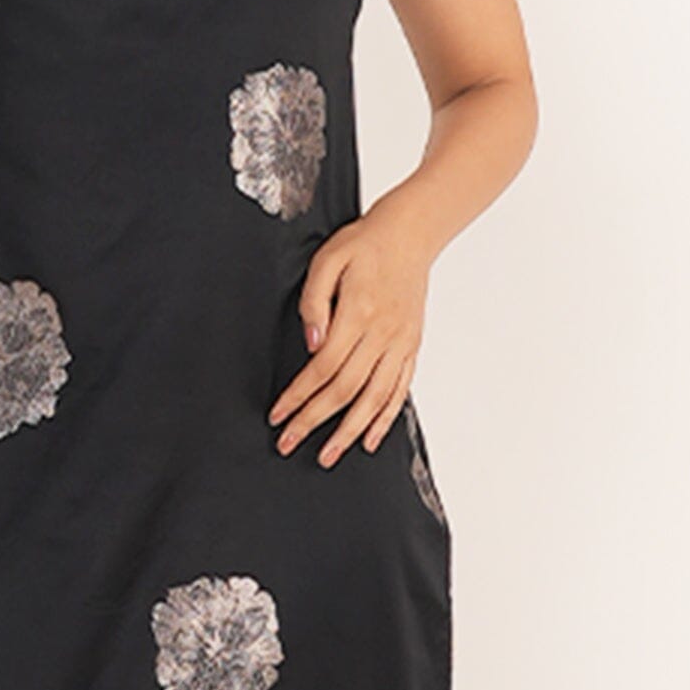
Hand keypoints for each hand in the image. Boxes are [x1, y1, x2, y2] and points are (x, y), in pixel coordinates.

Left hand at [272, 208, 428, 462]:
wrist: (410, 234)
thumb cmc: (364, 243)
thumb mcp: (327, 259)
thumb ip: (314, 303)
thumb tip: (310, 345)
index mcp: (358, 313)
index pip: (322, 368)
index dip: (298, 396)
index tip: (278, 415)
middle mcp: (382, 334)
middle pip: (345, 390)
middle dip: (314, 421)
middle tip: (289, 444)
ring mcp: (400, 344)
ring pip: (374, 398)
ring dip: (349, 432)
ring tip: (328, 455)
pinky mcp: (411, 346)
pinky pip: (399, 390)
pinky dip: (385, 418)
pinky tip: (370, 439)